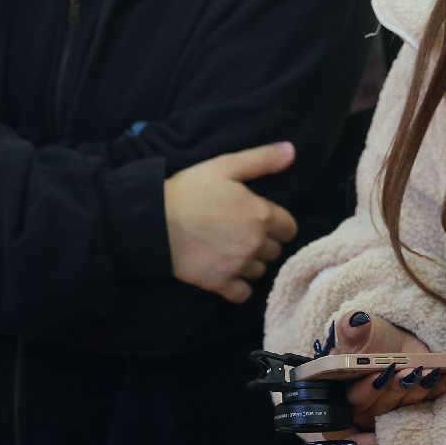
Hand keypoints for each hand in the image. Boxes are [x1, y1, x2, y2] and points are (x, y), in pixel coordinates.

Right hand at [164, 142, 298, 302]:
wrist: (153, 222)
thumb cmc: (190, 190)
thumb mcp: (226, 165)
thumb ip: (262, 159)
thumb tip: (292, 150)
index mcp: (261, 214)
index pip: (290, 228)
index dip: (278, 224)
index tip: (261, 220)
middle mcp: (255, 243)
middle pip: (276, 251)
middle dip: (264, 243)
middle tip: (244, 233)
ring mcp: (238, 266)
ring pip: (261, 272)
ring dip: (252, 263)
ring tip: (234, 252)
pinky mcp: (220, 284)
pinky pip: (243, 294)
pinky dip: (239, 287)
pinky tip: (228, 273)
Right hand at [330, 311, 445, 430]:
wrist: (394, 343)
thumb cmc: (371, 338)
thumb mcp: (361, 330)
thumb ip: (352, 328)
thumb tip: (356, 321)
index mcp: (339, 394)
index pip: (342, 411)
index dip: (361, 397)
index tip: (377, 376)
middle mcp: (361, 411)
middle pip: (375, 409)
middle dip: (393, 389)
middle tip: (408, 370)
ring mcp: (388, 414)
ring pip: (402, 410)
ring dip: (417, 391)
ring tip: (430, 371)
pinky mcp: (412, 411)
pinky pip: (425, 406)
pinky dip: (438, 390)